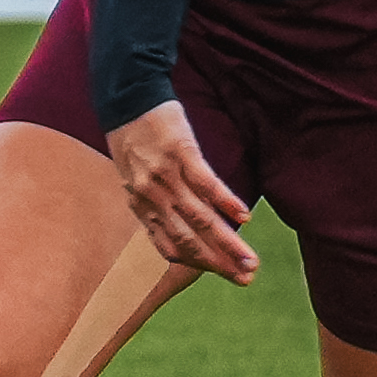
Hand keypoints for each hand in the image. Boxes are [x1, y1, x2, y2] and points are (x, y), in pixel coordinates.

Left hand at [105, 102, 256, 285]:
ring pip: (200, 218)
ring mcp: (166, 176)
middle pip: (189, 239)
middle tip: (246, 280)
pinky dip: (226, 201)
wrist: (126, 96)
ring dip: (228, 243)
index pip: (170, 246)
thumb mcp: (135, 174)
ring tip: (250, 261)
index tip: (222, 273)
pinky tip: (245, 217)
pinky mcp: (181, 152)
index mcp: (141, 205)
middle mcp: (152, 196)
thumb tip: (177, 221)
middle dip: (218, 263)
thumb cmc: (133, 136)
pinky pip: (205, 183)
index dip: (198, 263)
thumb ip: (154, 200)